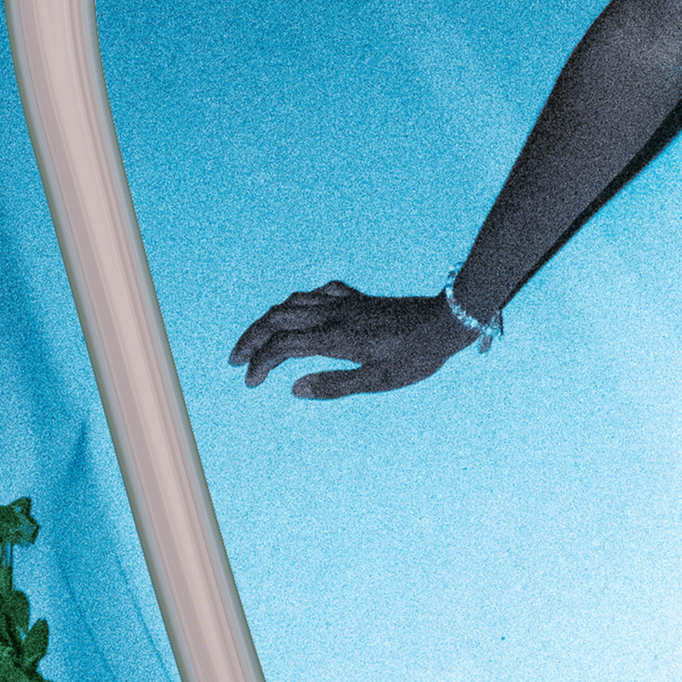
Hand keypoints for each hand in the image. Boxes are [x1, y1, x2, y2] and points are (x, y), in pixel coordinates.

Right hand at [228, 281, 471, 397]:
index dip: (260, 363)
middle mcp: (334, 315)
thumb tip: (294, 389)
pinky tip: (301, 310)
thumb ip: (335, 385)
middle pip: (277, 318)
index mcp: (334, 337)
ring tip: (257, 337)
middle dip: (251, 337)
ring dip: (269, 319)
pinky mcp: (358, 299)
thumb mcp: (379, 381)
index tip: (250, 382)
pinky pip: (319, 292)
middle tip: (235, 359)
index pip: (282, 345)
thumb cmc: (416, 356)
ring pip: (293, 302)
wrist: (446, 321)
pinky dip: (299, 301)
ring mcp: (345, 303)